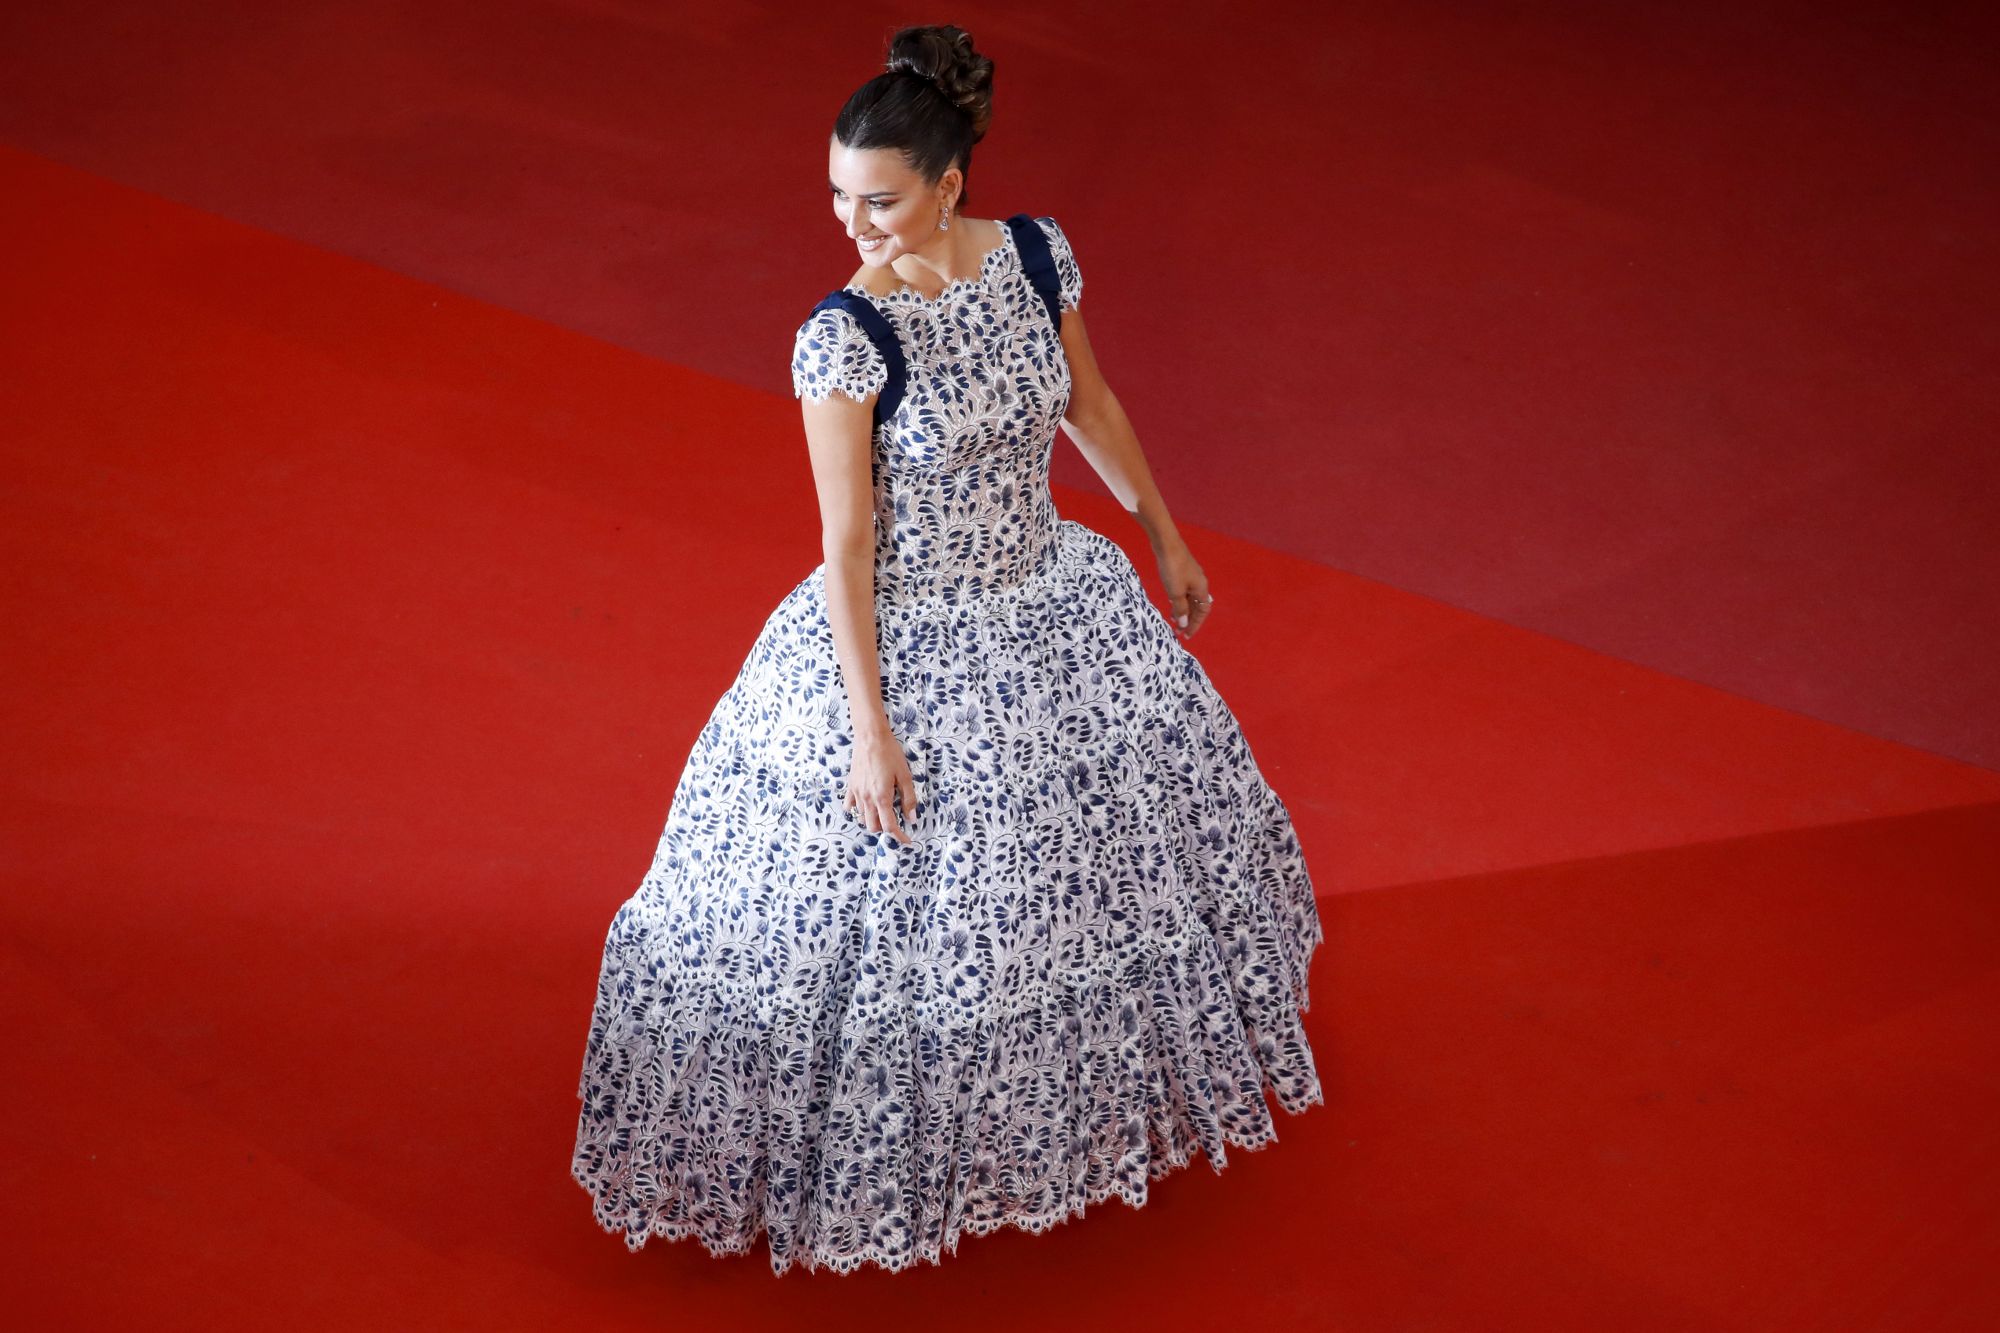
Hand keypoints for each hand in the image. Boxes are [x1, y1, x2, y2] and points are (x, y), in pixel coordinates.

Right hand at [842, 723, 920, 843]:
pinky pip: (850, 806)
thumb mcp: (905, 776)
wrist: (870, 737)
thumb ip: (909, 799)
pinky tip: (865, 806)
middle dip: (886, 829)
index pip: (890, 826)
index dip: (899, 836)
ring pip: (862, 819)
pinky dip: (857, 811)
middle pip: (874, 826)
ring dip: (873, 821)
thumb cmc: (890, 753)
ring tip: (883, 814)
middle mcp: (867, 798)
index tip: (907, 840)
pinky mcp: (850, 786)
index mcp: (882, 797)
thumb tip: (912, 818)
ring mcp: (856, 793)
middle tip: (897, 823)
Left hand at [1153, 540, 1213, 638]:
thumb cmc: (1173, 567)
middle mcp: (1199, 583)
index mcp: (1201, 589)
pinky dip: (1179, 600)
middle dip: (1188, 619)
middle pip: (1197, 606)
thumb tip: (1183, 622)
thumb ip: (1180, 608)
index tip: (1186, 635)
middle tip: (1178, 630)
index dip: (1195, 624)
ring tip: (1173, 620)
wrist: (1166, 543)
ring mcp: (1191, 576)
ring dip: (1183, 610)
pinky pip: (1184, 591)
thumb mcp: (1175, 591)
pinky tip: (1171, 602)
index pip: (1203, 612)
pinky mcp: (1182, 571)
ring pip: (1189, 598)